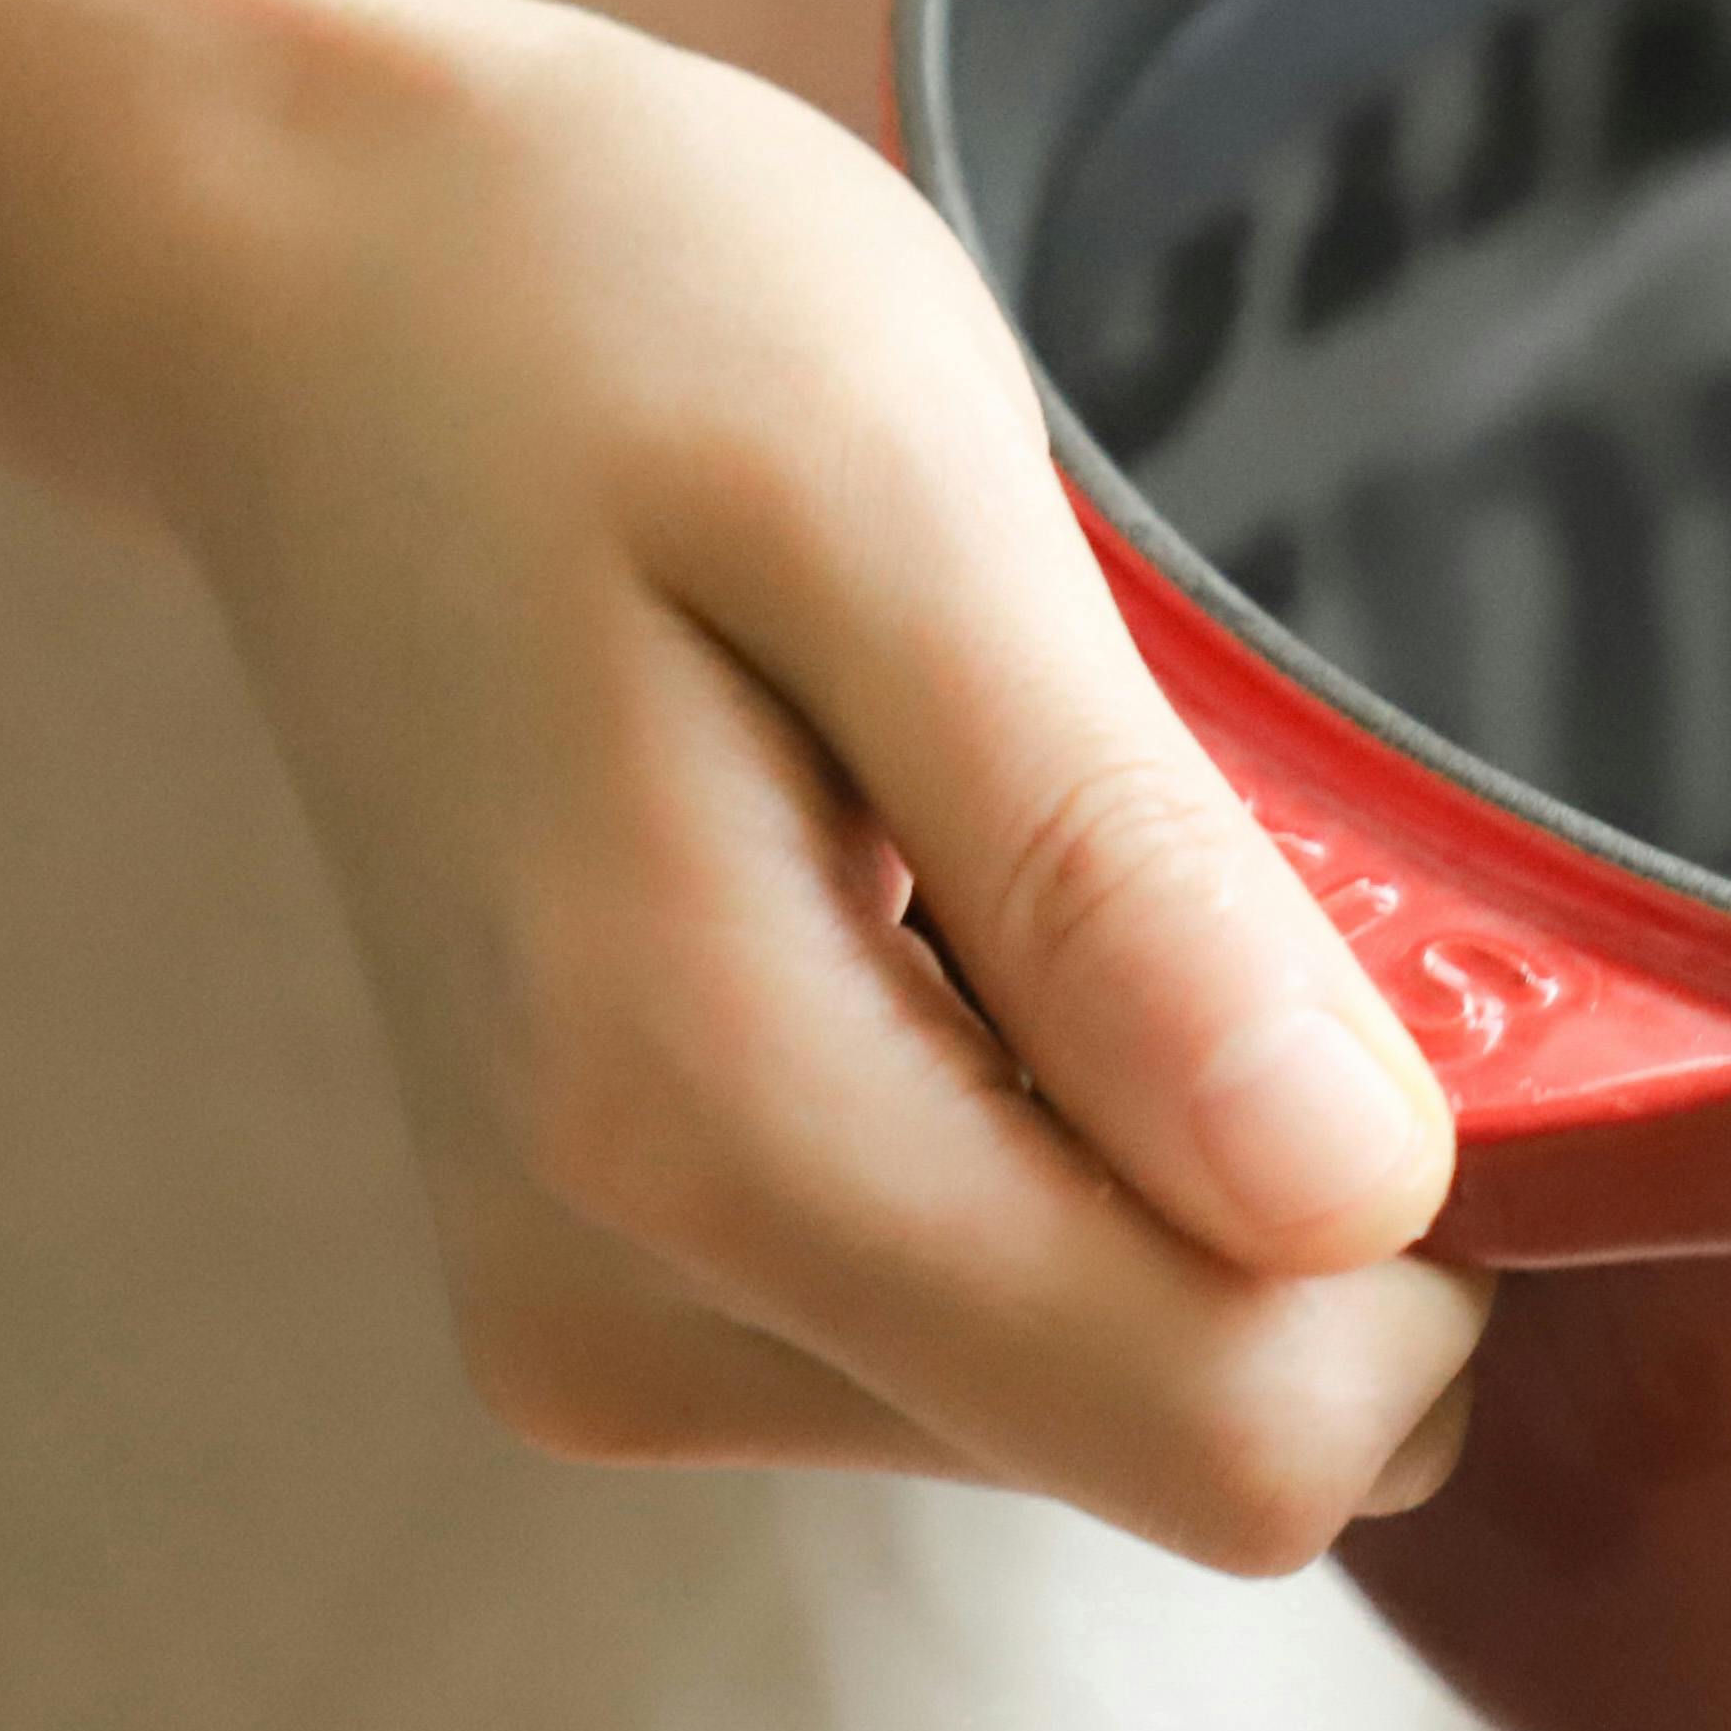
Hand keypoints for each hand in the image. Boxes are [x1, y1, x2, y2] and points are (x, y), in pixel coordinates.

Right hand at [144, 0, 1482, 1561]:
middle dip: (1293, 1182)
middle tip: (1187, 835)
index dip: (1414, 1232)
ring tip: (1019, 831)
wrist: (317, 296)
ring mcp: (611, 1317)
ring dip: (1175, 1141)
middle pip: (1184, 1435)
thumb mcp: (903, 503)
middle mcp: (625, 1307)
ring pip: (1112, 1395)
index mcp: (694, 1123)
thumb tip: (1353, 1199)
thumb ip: (1112, 874)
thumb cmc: (612, 325)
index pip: (1228, 1430)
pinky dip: (1071, 1132)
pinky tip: (953, 900)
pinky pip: (998, 1317)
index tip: (1381, 939)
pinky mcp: (633, 1285)